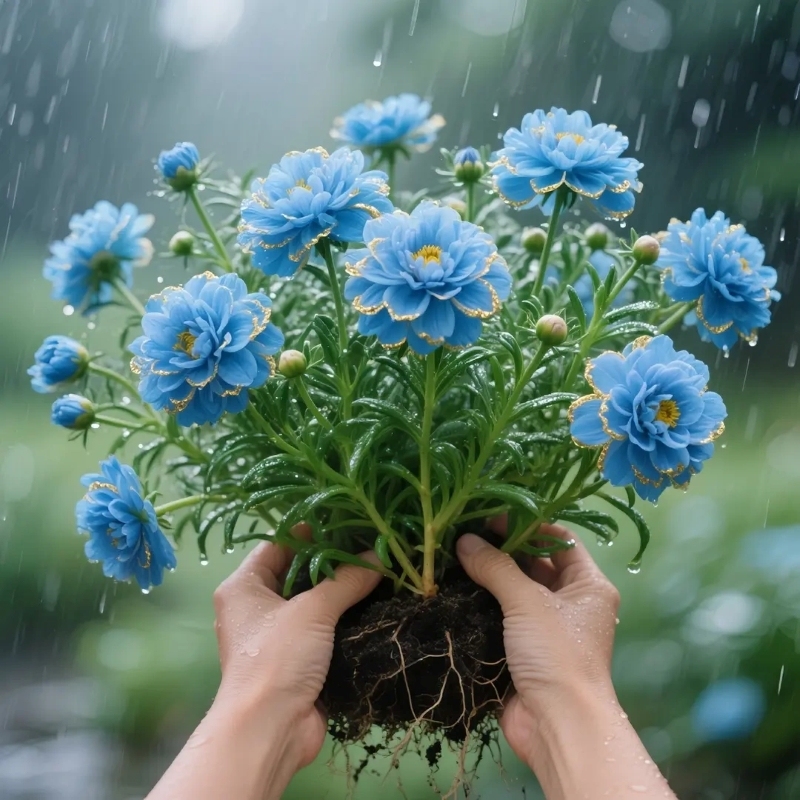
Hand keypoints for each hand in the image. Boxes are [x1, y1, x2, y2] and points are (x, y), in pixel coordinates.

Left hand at [212, 529, 381, 770]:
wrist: (270, 730)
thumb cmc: (278, 658)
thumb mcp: (313, 609)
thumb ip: (347, 579)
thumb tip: (379, 556)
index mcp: (244, 586)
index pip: (279, 543)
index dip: (312, 530)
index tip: (348, 519)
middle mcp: (257, 606)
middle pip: (299, 570)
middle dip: (333, 560)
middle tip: (371, 542)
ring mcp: (277, 634)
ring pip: (314, 600)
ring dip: (343, 590)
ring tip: (380, 567)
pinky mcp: (298, 658)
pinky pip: (324, 627)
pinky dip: (346, 617)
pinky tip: (376, 603)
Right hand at [456, 524, 620, 766]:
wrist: (557, 725)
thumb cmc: (556, 654)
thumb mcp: (528, 602)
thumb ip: (496, 567)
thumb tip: (464, 540)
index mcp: (587, 585)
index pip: (559, 539)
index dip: (528, 524)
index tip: (492, 517)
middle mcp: (570, 602)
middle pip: (534, 563)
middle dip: (503, 548)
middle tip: (465, 533)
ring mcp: (546, 627)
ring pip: (515, 590)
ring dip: (488, 575)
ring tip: (454, 555)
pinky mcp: (523, 648)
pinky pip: (501, 616)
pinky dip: (482, 603)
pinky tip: (454, 588)